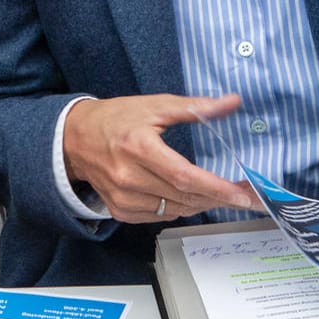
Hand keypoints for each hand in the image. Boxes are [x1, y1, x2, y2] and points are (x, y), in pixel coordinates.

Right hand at [62, 93, 259, 222]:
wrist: (75, 139)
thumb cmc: (117, 118)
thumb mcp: (155, 105)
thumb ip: (195, 107)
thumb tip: (232, 102)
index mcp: (139, 148)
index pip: (185, 176)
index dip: (217, 188)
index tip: (243, 194)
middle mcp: (129, 177)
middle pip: (184, 196)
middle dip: (218, 197)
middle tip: (243, 193)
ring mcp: (123, 198)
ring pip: (175, 210)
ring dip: (201, 203)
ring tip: (217, 192)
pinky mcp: (120, 211)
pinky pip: (160, 216)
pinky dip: (178, 207)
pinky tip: (186, 195)